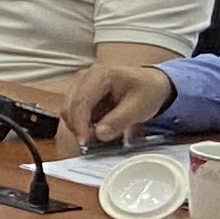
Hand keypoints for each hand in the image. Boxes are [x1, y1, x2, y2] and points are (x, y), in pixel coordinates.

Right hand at [58, 61, 174, 147]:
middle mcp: (84, 77)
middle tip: (95, 143)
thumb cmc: (146, 91)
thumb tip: (99, 134)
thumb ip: (119, 121)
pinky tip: (98, 128)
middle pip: (69, 106)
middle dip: (79, 127)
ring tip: (100, 134)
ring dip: (80, 126)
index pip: (80, 101)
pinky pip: (73, 112)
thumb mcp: (139, 107)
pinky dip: (82, 124)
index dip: (80, 124)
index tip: (85, 142)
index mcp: (99, 75)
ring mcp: (80, 84)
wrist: (150, 83)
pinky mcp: (80, 93)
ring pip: (68, 110)